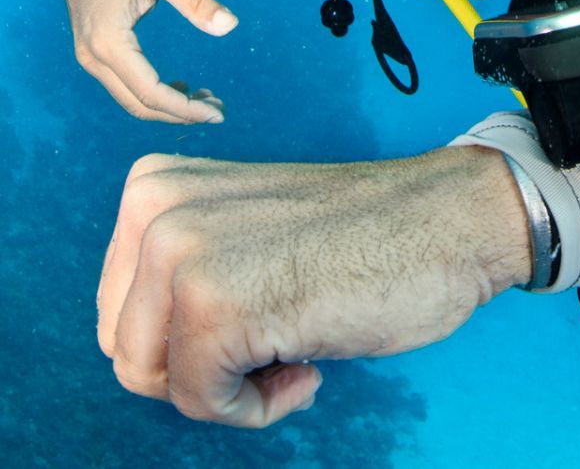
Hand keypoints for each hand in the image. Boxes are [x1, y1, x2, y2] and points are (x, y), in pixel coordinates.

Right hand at [59, 0, 236, 122]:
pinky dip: (152, 94)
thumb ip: (196, 0)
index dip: (185, 109)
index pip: (150, 93)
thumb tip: (230, 26)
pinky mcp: (91, 53)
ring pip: (129, 99)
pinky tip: (179, 86)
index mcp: (110, 42)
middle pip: (139, 105)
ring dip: (167, 106)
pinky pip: (123, 86)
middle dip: (180, 113)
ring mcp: (89, 58)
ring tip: (205, 99)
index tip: (217, 114)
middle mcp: (94, 58)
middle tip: (217, 110)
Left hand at [98, 146, 532, 425]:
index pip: (119, 312)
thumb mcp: (238, 231)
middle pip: (127, 351)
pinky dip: (259, 407)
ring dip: (229, 387)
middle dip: (199, 367)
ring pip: (154, 380)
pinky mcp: (215, 306)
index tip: (257, 306)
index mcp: (153, 186)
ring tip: (291, 343)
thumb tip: (131, 347)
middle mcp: (154, 208)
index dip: (187, 338)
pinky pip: (203, 404)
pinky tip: (310, 359)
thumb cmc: (360, 236)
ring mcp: (180, 253)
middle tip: (275, 332)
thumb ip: (180, 265)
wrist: (447, 218)